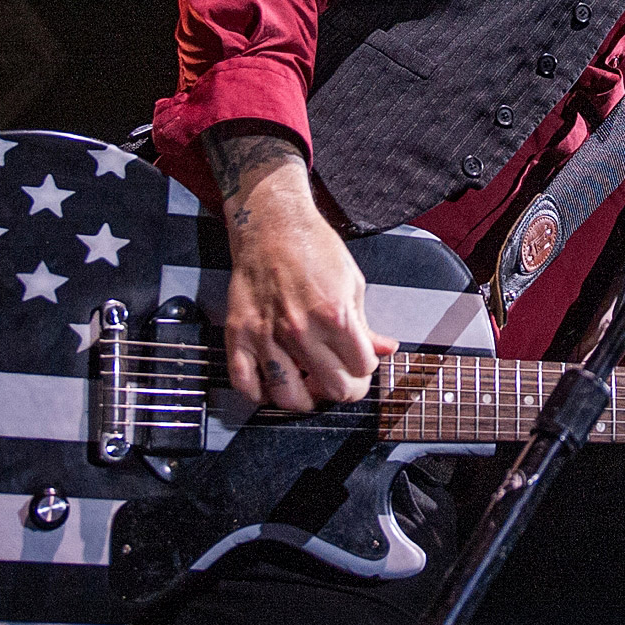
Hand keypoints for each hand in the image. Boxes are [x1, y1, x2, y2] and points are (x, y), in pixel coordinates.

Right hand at [205, 126, 395, 411]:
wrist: (272, 225)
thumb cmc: (315, 248)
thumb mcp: (353, 283)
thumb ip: (366, 325)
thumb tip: (385, 350)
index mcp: (335, 316)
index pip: (362, 370)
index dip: (365, 369)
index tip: (360, 362)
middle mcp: (300, 330)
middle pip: (333, 389)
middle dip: (343, 389)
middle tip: (339, 379)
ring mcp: (266, 335)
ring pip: (288, 398)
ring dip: (304, 399)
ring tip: (308, 387)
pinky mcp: (239, 334)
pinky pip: (245, 384)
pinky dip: (260, 394)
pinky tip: (273, 384)